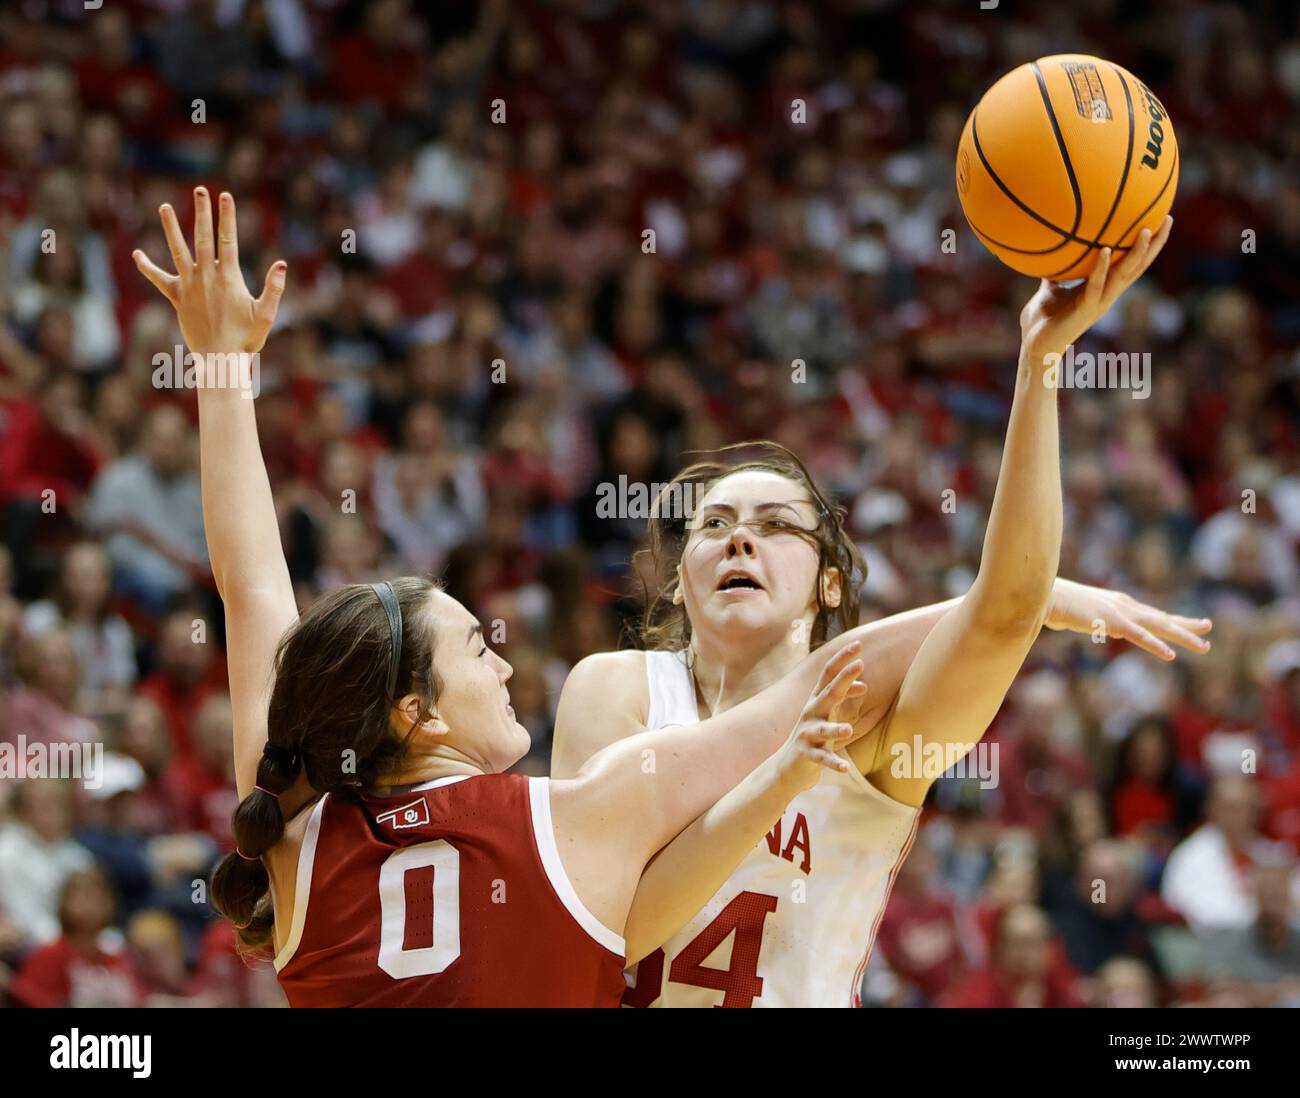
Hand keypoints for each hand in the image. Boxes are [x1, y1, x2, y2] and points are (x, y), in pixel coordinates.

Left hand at [133, 188, 285, 357]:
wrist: (219, 359)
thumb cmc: (246, 339)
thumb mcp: (265, 314)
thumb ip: (274, 288)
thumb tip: (281, 265)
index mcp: (229, 277)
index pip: (228, 240)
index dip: (227, 217)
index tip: (225, 196)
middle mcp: (206, 276)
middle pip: (203, 237)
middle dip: (202, 212)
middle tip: (200, 190)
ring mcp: (189, 285)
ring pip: (178, 250)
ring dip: (171, 227)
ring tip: (165, 207)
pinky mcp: (177, 298)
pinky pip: (159, 279)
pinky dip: (147, 267)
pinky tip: (137, 254)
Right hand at [777, 642, 867, 791]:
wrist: (786, 766)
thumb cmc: (813, 736)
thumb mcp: (829, 715)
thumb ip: (844, 698)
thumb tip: (865, 685)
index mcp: (817, 701)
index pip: (829, 674)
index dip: (843, 658)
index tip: (859, 644)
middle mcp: (811, 713)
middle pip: (829, 693)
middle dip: (844, 678)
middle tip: (860, 664)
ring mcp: (807, 734)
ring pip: (822, 730)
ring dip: (834, 729)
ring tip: (847, 730)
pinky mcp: (806, 755)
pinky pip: (821, 759)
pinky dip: (833, 763)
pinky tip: (845, 768)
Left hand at [1020, 215, 1172, 363]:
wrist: (1034, 346)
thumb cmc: (1042, 318)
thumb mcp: (1050, 287)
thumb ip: (1057, 269)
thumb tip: (1053, 246)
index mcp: (1103, 288)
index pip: (1132, 263)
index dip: (1147, 244)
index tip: (1159, 219)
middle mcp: (1107, 295)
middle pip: (1138, 267)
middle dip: (1155, 244)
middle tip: (1167, 219)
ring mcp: (1098, 304)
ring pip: (1124, 276)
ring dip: (1137, 254)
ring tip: (1147, 231)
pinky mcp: (1085, 311)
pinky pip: (1096, 286)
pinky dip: (1101, 268)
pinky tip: (1105, 249)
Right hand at [1045, 577, 1211, 660]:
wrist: (1043, 595)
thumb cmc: (1052, 603)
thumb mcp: (1075, 614)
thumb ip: (1080, 618)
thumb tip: (1072, 622)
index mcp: (1117, 604)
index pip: (1150, 614)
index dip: (1171, 619)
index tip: (1188, 623)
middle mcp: (1124, 606)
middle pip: (1161, 617)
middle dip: (1185, 624)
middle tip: (1208, 628)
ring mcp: (1119, 613)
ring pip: (1158, 626)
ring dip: (1182, 636)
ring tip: (1204, 646)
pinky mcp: (1111, 622)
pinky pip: (1139, 636)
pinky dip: (1155, 645)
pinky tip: (1171, 655)